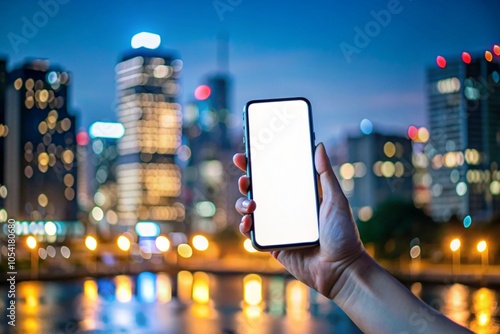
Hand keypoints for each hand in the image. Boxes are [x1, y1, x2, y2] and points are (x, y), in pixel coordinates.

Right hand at [234, 142, 364, 298]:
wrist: (342, 269)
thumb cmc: (344, 234)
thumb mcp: (336, 199)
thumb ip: (325, 174)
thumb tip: (319, 146)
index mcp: (298, 198)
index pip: (275, 177)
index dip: (259, 166)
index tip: (248, 154)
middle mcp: (285, 211)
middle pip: (258, 192)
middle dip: (246, 182)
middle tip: (245, 177)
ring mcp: (278, 229)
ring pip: (251, 212)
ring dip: (244, 204)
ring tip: (251, 203)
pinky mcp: (274, 247)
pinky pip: (254, 236)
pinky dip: (246, 227)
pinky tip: (249, 222)